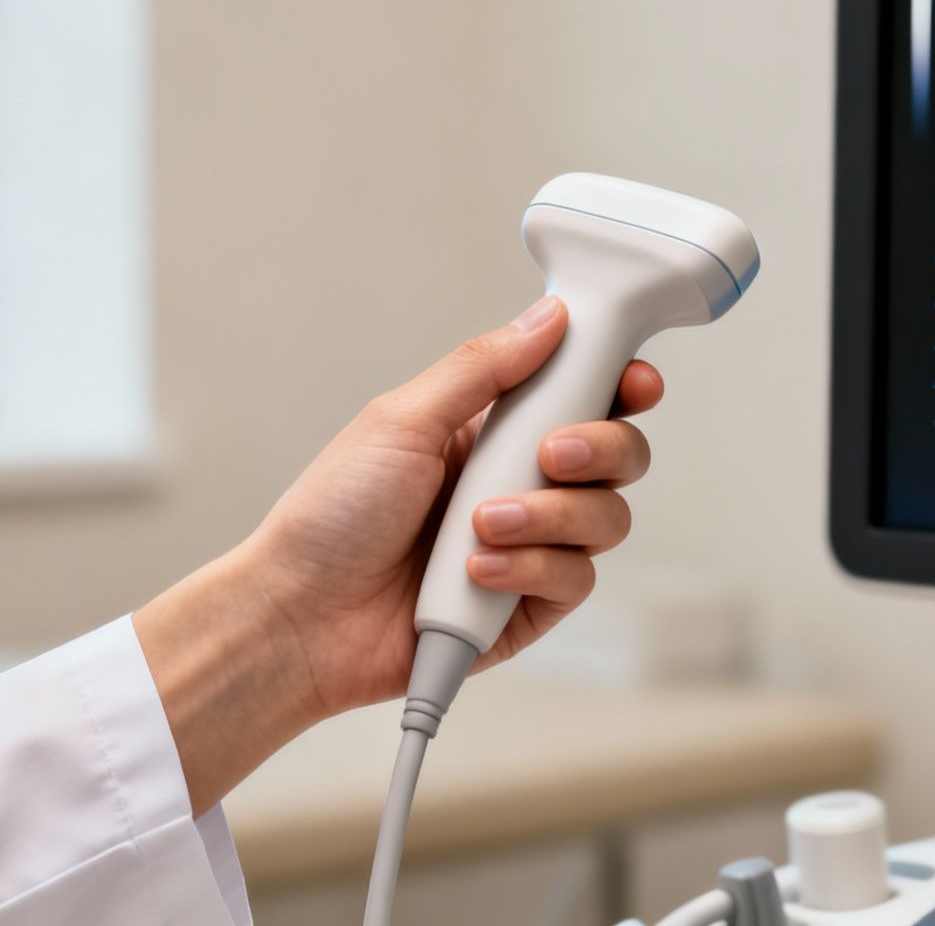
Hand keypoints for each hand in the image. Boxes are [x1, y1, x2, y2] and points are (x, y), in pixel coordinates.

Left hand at [135, 296, 662, 813]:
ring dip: (549, 517)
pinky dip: (531, 569)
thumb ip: (483, 368)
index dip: (621, 385)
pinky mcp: (531, 604)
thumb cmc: (332, 516)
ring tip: (481, 528)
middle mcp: (523, 483)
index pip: (583, 396)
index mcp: (494, 428)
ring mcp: (532, 545)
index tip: (634, 381)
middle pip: (617, 455)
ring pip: (606, 518)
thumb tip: (549, 317)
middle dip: (599, 449)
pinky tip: (478, 572)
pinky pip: (575, 578)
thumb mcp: (402, 420)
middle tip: (550, 456)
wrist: (300, 616)